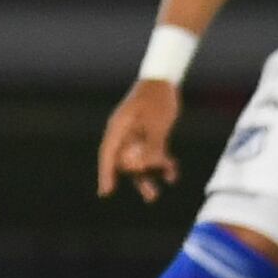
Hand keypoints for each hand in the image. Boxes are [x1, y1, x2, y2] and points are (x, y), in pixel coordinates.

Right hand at [97, 76, 182, 201]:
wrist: (165, 82)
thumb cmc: (157, 99)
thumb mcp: (157, 122)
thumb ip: (152, 144)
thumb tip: (146, 165)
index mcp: (119, 127)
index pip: (108, 154)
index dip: (106, 173)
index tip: (106, 192)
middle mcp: (125, 134)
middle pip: (124, 162)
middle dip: (135, 179)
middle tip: (151, 195)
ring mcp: (137, 136)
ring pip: (138, 162)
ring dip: (147, 177)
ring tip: (153, 196)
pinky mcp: (150, 136)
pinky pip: (152, 155)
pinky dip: (161, 165)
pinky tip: (171, 175)